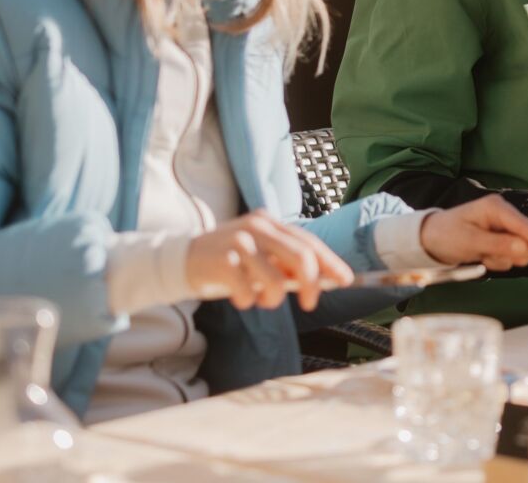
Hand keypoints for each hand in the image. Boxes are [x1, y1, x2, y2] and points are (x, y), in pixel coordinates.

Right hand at [185, 210, 353, 310]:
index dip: (330, 262)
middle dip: (312, 285)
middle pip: (301, 257)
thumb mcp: (258, 255)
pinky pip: (248, 291)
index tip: (345, 281)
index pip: (308, 242)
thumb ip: (285, 262)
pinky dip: (248, 302)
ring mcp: (239, 242)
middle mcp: (256, 227)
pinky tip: (241, 299)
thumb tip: (323, 279)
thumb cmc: (227, 261)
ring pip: (276, 280)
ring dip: (274, 300)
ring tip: (262, 301)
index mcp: (269, 222)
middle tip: (309, 304)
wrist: (182, 259)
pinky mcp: (222, 260)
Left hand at [419, 195, 527, 270]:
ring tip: (481, 255)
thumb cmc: (446, 235)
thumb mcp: (470, 242)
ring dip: (501, 259)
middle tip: (488, 257)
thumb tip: (526, 250)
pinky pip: (510, 255)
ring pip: (519, 250)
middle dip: (511, 254)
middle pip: (527, 239)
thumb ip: (498, 245)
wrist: (429, 239)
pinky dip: (497, 260)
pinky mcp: (501, 238)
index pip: (525, 225)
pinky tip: (482, 255)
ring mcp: (503, 226)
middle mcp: (504, 214)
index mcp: (497, 207)